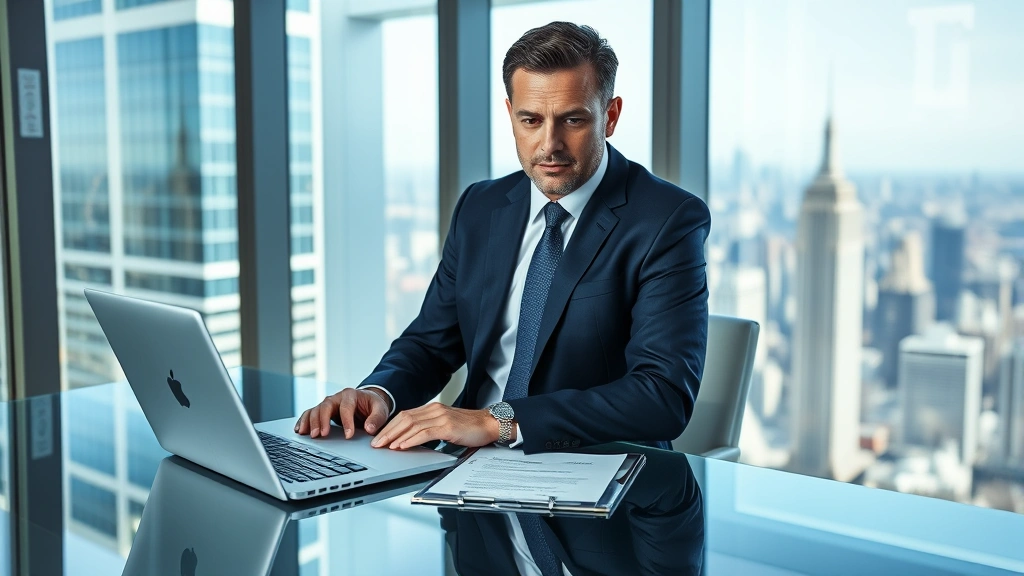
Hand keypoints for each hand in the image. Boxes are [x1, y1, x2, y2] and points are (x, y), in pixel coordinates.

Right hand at [294, 388, 390, 438]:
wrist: (367, 401)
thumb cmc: (373, 405)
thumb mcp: (380, 409)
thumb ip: (376, 418)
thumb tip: (370, 429)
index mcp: (351, 394)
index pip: (346, 407)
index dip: (347, 421)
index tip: (348, 436)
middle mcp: (337, 397)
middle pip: (326, 406)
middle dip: (322, 420)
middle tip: (320, 435)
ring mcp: (329, 403)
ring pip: (316, 409)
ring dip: (310, 422)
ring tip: (308, 434)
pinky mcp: (323, 410)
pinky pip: (310, 413)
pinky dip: (304, 421)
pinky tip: (300, 430)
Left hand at [370, 402, 501, 449]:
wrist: (490, 425)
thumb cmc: (471, 428)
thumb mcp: (446, 426)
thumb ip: (431, 429)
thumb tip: (412, 440)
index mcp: (433, 409)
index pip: (405, 415)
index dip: (390, 426)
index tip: (379, 437)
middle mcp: (435, 410)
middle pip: (404, 418)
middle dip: (388, 432)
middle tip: (376, 443)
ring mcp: (441, 417)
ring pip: (412, 425)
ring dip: (396, 436)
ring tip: (385, 446)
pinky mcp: (448, 426)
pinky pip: (424, 433)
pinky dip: (411, 439)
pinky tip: (403, 446)